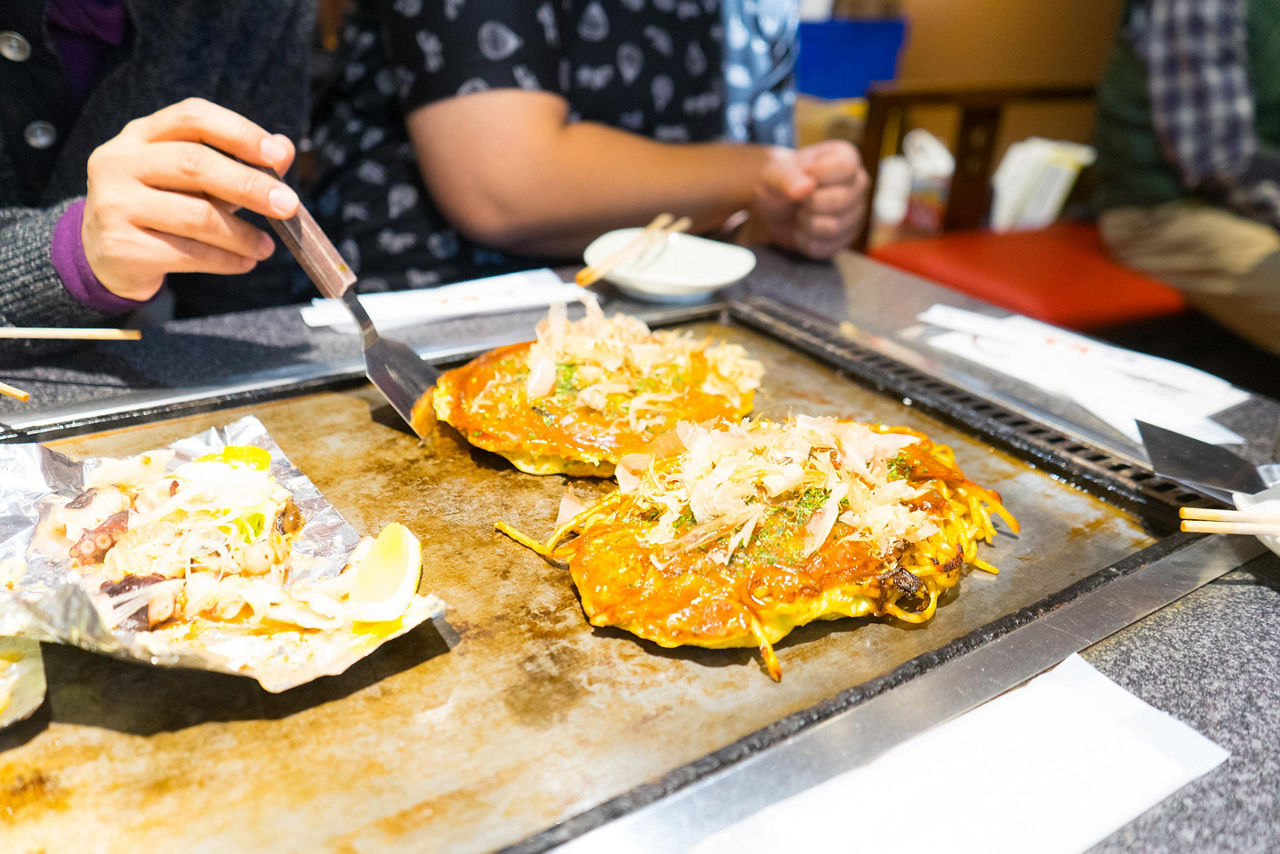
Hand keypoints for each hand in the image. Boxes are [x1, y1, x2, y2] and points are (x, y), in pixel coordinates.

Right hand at [81, 97, 299, 300]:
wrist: (105, 253)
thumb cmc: (161, 206)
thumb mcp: (197, 180)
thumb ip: (238, 162)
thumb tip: (286, 148)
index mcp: (140, 134)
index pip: (192, 116)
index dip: (238, 131)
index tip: (277, 155)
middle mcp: (119, 161)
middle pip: (194, 163)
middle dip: (249, 185)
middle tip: (289, 206)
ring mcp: (114, 203)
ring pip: (195, 216)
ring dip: (242, 235)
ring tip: (267, 247)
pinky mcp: (120, 246)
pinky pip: (188, 253)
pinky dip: (226, 260)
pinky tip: (245, 262)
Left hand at [742, 140, 868, 258]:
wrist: (772, 205)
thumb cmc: (778, 180)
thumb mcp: (775, 173)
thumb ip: (787, 177)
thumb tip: (806, 187)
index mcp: (846, 158)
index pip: (844, 167)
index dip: (817, 175)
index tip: (802, 175)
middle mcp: (857, 184)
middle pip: (841, 199)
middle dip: (809, 203)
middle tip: (797, 198)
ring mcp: (855, 213)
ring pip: (834, 227)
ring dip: (806, 223)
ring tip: (799, 212)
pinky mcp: (845, 239)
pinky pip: (825, 248)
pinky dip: (805, 241)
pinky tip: (800, 229)